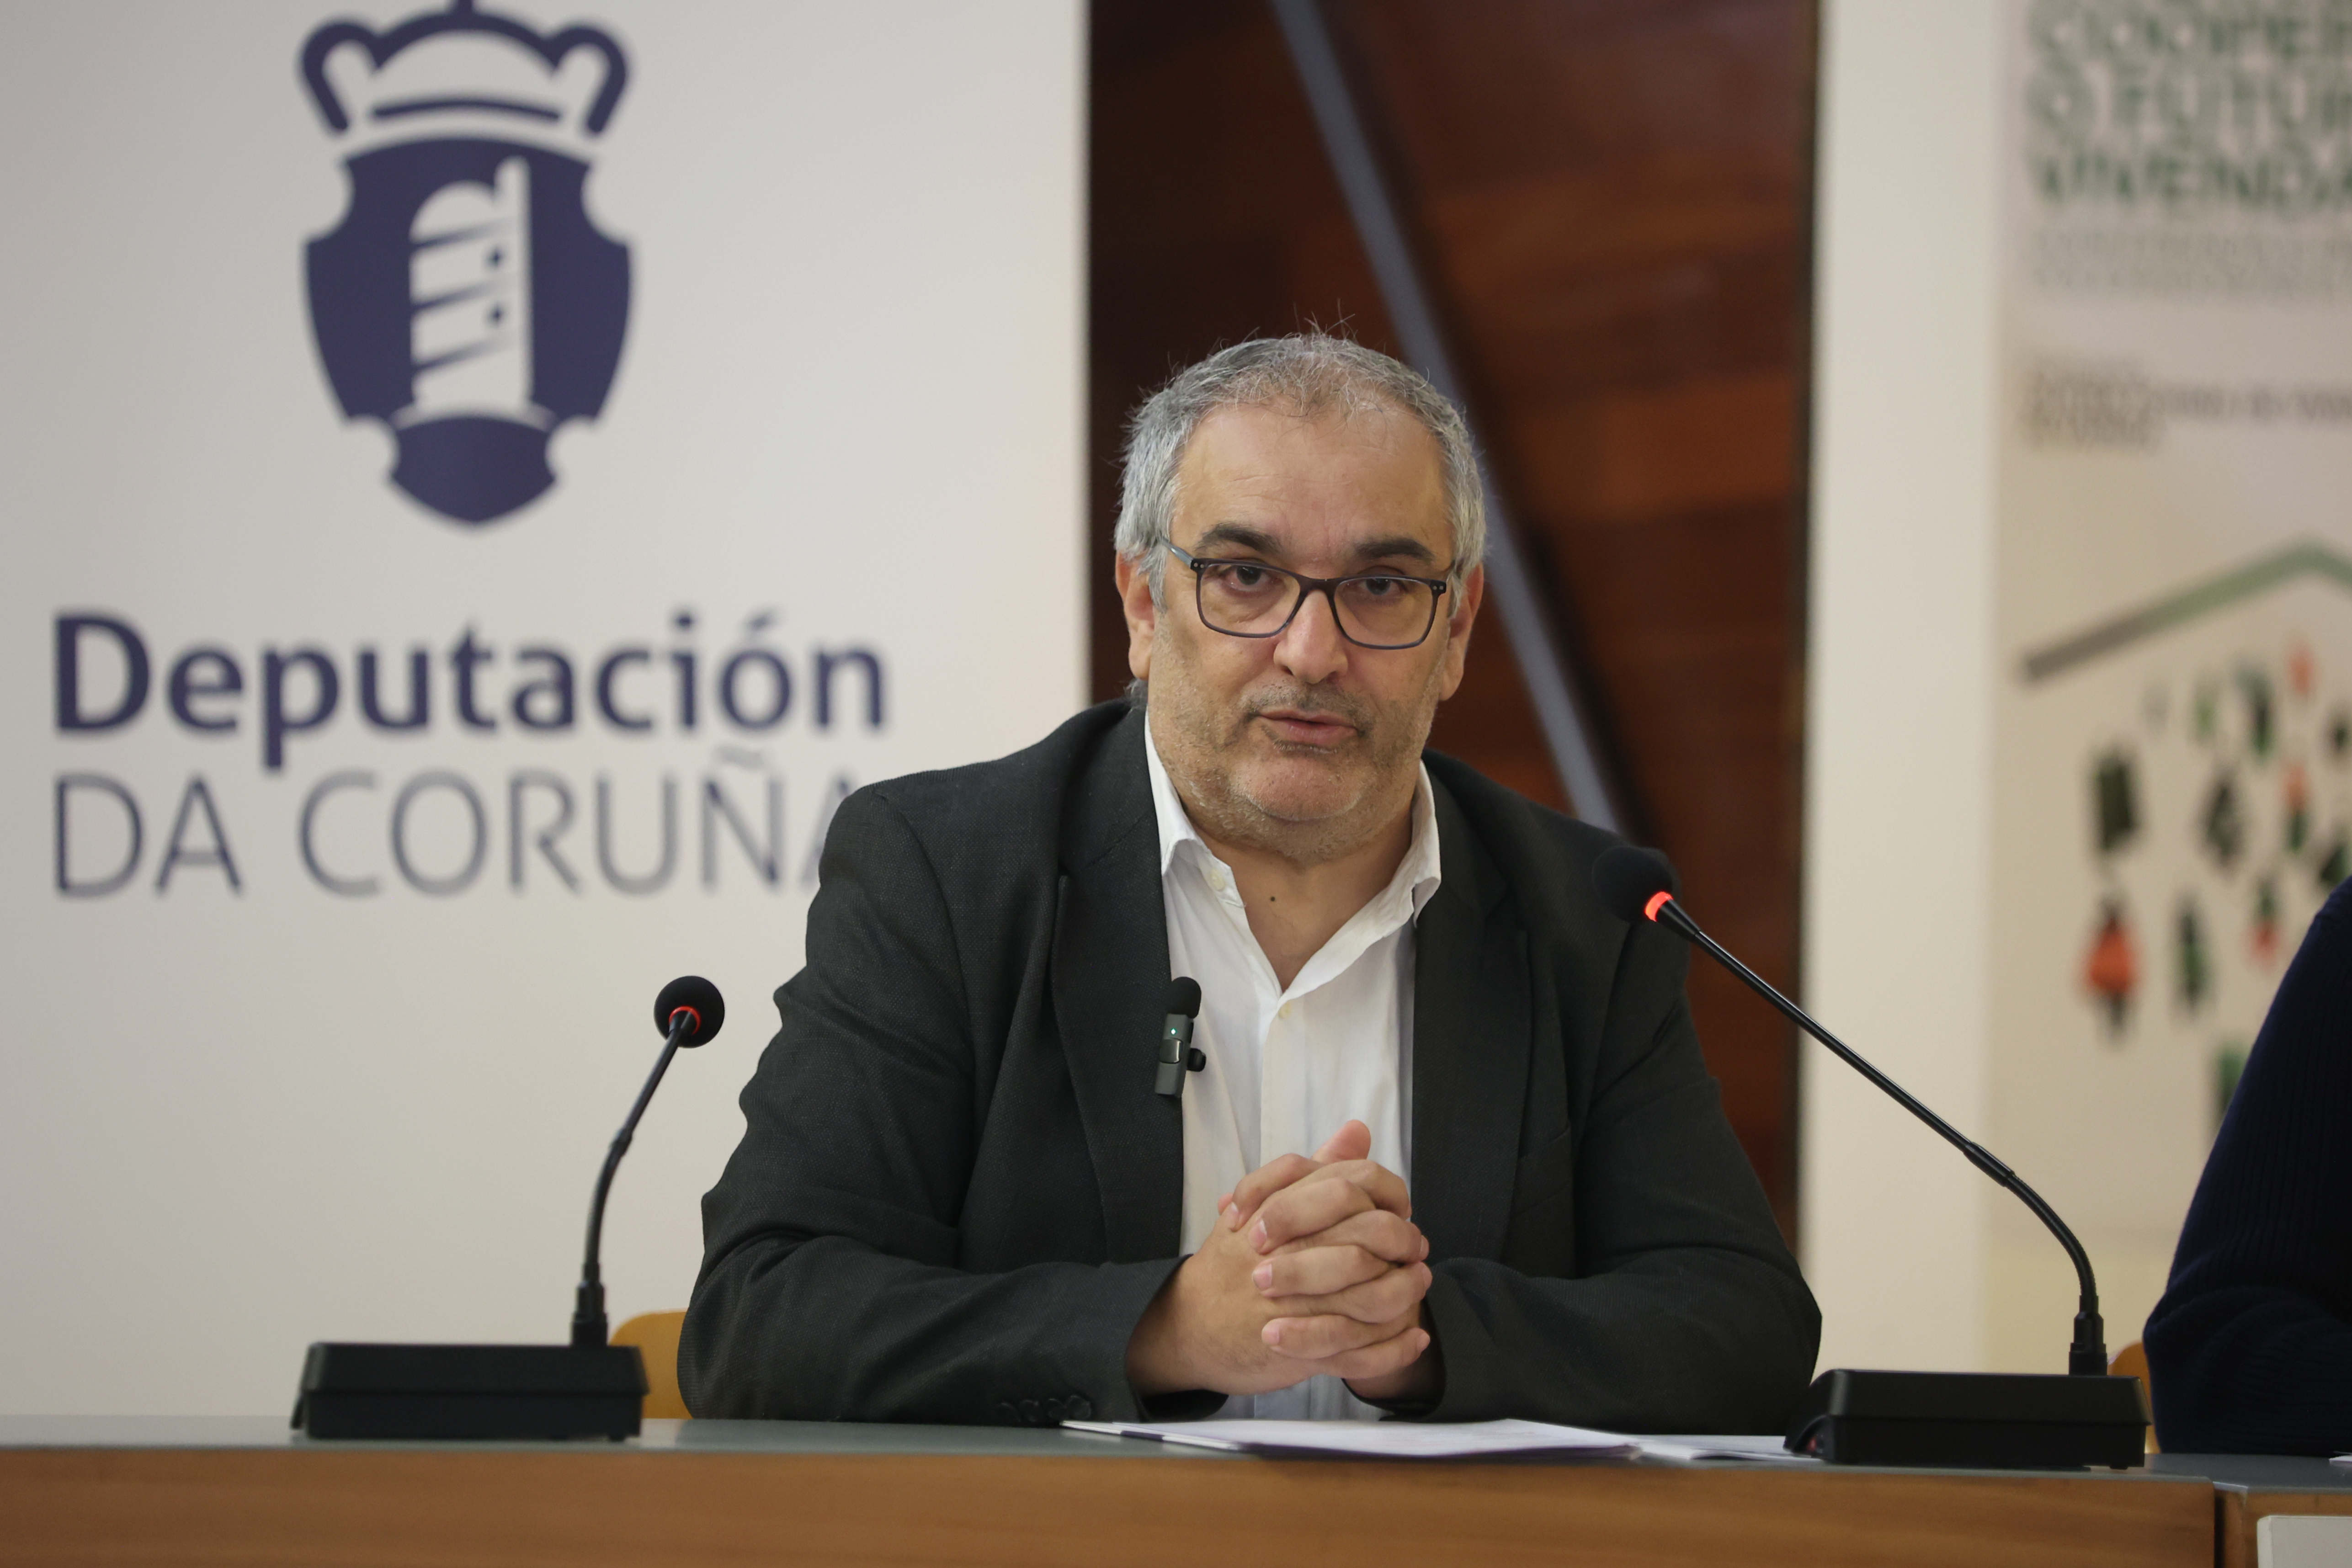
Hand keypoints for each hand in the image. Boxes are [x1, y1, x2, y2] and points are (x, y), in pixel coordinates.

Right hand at [1126, 1126, 1430, 1396]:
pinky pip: (1360, 1353)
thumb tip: (1358, 1130)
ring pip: (1370, 1296)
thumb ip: (1316, 1171)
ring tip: (1419, 1283)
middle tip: (1415, 1247)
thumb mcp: (1264, 1207)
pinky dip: (1394, 1349)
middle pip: (1366, 1235)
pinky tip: (1416, 1338)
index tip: (1398, 1207)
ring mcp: (1293, 1306)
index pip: (1347, 1186)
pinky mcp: (1299, 1351)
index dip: (1386, 1194)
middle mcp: (1286, 1255)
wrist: (1188, 1326)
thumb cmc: (1231, 1265)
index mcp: (1277, 1213)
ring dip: (1406, 1290)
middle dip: (1402, 1241)